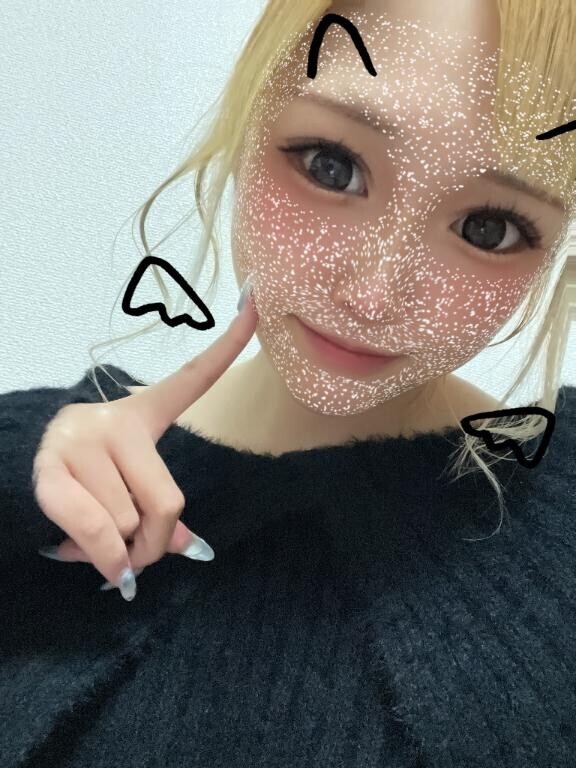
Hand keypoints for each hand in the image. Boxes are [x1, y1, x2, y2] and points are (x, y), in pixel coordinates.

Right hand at [32, 291, 257, 598]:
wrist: (11, 474)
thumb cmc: (86, 483)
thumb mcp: (130, 489)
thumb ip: (161, 515)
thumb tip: (189, 549)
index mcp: (142, 415)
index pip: (191, 378)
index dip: (227, 345)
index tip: (256, 305)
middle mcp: (115, 421)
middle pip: (167, 502)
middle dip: (155, 543)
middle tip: (137, 555)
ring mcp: (82, 443)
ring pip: (128, 524)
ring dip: (117, 552)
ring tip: (93, 541)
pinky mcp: (52, 473)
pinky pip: (98, 532)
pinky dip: (103, 560)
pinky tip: (87, 558)